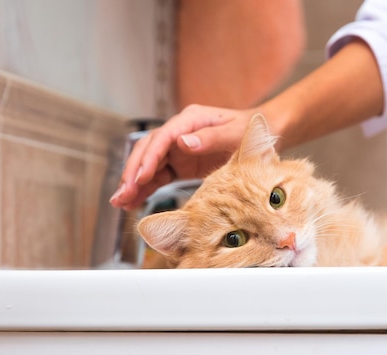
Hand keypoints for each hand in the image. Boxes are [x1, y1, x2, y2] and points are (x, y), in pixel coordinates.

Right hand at [109, 104, 256, 209]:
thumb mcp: (236, 134)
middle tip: (122, 194)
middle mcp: (180, 132)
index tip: (141, 177)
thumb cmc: (252, 130)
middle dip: (133, 172)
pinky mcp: (181, 163)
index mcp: (191, 120)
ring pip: (149, 164)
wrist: (265, 134)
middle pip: (148, 150)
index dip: (150, 157)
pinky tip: (134, 202)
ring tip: (120, 202)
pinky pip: (159, 176)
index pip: (163, 137)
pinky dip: (146, 188)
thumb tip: (183, 143)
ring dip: (134, 183)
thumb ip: (211, 138)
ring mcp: (178, 148)